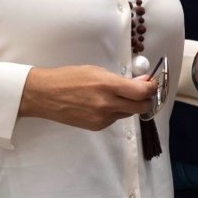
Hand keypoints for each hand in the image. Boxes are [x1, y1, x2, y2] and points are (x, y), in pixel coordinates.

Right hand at [19, 65, 156, 129]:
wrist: (45, 95)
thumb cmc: (69, 77)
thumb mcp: (97, 71)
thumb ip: (121, 78)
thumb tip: (142, 81)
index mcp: (107, 85)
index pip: (141, 92)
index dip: (152, 88)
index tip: (152, 83)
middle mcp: (107, 104)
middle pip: (141, 107)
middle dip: (145, 99)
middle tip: (141, 91)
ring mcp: (102, 118)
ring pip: (129, 113)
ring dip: (129, 105)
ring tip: (116, 95)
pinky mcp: (97, 127)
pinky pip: (115, 119)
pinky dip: (115, 111)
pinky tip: (102, 103)